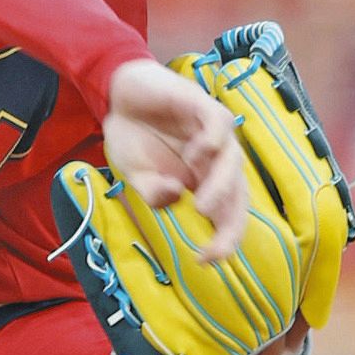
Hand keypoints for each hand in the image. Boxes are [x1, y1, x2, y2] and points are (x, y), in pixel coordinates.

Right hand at [102, 58, 247, 260]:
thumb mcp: (134, 175)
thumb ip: (152, 191)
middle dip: (231, 224)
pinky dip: (212, 141)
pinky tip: (196, 155)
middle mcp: (216, 159)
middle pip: (239, 193)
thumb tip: (173, 197)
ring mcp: (211, 131)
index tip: (206, 261)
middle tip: (214, 247)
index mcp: (204, 179)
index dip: (223, 239)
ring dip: (222, 187)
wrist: (115, 94)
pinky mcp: (201, 104)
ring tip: (201, 207)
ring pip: (233, 160)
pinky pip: (219, 123)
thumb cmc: (132, 135)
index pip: (227, 213)